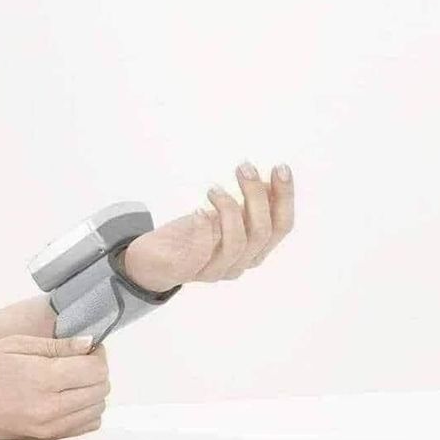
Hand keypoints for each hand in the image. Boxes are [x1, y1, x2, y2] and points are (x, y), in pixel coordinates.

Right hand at [0, 335, 108, 439]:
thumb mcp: (17, 344)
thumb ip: (58, 346)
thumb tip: (88, 343)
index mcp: (44, 380)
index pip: (96, 370)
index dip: (97, 355)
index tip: (87, 348)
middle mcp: (50, 408)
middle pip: (101, 391)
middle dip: (97, 371)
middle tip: (80, 360)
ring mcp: (47, 428)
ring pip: (97, 410)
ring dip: (92, 392)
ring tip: (72, 378)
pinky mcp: (43, 439)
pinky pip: (83, 427)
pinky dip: (84, 411)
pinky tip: (66, 397)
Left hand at [123, 162, 294, 291]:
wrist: (154, 261)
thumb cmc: (192, 234)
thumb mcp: (224, 214)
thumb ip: (249, 204)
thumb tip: (270, 181)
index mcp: (255, 250)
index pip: (281, 226)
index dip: (285, 197)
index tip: (280, 168)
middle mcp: (240, 263)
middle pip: (262, 232)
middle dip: (256, 195)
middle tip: (243, 168)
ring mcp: (215, 271)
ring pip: (237, 243)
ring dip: (229, 209)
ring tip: (213, 188)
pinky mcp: (187, 270)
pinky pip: (201, 254)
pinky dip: (202, 230)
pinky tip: (198, 211)